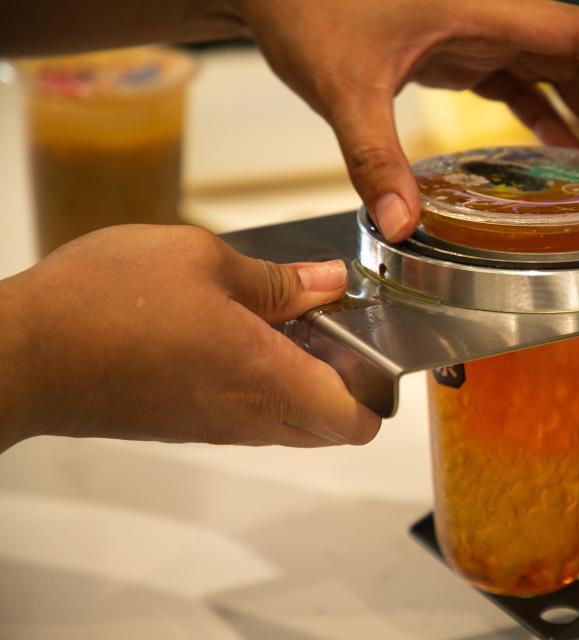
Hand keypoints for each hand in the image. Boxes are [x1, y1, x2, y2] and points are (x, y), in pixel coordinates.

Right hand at [0, 225, 379, 451]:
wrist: (21, 353)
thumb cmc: (110, 300)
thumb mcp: (203, 261)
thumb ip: (277, 279)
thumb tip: (329, 283)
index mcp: (269, 379)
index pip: (355, 422)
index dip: (378, 393)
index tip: (373, 347)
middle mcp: (248, 417)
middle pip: (326, 428)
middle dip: (344, 386)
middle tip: (329, 324)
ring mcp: (211, 427)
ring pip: (285, 422)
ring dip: (298, 381)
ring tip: (276, 317)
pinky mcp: (179, 423)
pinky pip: (243, 414)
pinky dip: (257, 384)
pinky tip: (230, 330)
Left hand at [232, 0, 578, 240]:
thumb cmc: (308, 5)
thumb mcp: (344, 83)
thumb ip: (374, 154)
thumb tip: (397, 222)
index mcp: (482, 11)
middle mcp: (492, 18)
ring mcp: (478, 34)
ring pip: (559, 74)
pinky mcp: (459, 51)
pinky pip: (522, 83)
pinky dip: (549, 114)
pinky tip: (563, 145)